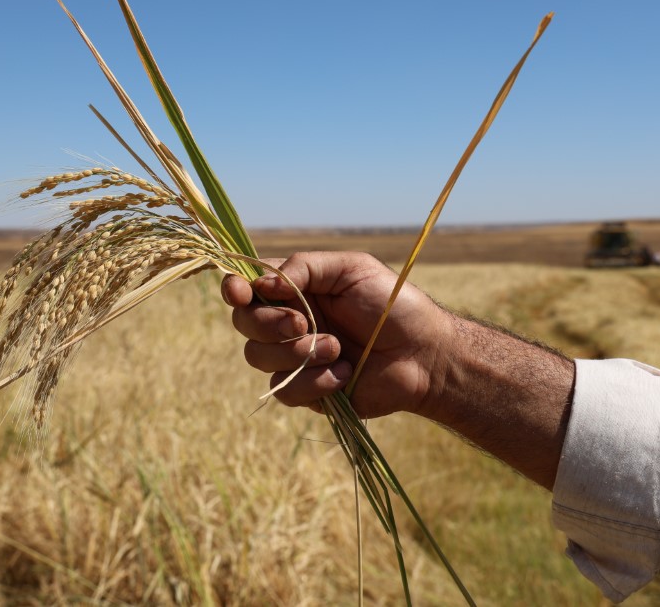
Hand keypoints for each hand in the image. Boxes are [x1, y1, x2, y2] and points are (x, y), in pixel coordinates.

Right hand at [221, 251, 453, 418]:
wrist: (424, 353)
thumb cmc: (392, 304)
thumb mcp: (351, 269)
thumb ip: (305, 267)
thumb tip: (262, 284)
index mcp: (295, 290)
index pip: (247, 287)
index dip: (235, 289)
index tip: (241, 292)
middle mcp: (288, 323)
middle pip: (244, 324)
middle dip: (268, 323)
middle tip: (304, 323)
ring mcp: (294, 358)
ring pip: (258, 358)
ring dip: (296, 353)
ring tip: (337, 348)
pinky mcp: (307, 391)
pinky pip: (286, 390)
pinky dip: (315, 381)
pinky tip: (345, 373)